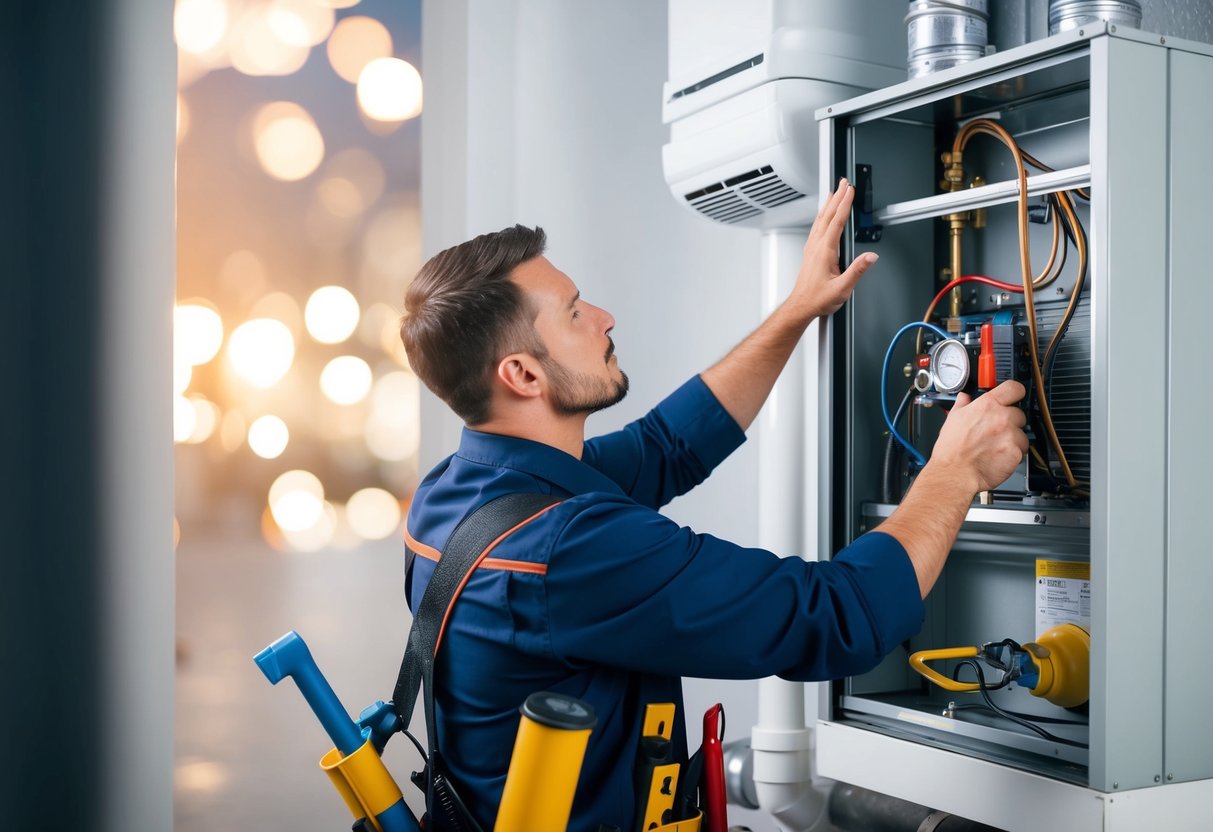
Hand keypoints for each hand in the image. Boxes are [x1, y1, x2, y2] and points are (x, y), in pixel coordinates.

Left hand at [790, 178, 878, 319]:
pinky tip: (824, 215)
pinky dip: (822, 216)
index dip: (844, 203)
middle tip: (843, 182)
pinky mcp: (810, 253)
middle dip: (837, 197)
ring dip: (828, 204)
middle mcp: (816, 246)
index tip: (849, 190)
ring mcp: (811, 249)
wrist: (801, 306)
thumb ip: (857, 271)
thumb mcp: (843, 288)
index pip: (837, 221)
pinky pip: (816, 228)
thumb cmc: (817, 299)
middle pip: (827, 215)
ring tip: (834, 192)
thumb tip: (870, 257)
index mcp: (825, 251)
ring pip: (820, 220)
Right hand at [930, 380, 1029, 492]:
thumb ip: (963, 404)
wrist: (954, 472)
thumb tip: (964, 397)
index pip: (1014, 388)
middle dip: (1011, 422)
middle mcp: (1002, 417)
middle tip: (996, 431)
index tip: (1013, 398)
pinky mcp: (1016, 452)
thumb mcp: (953, 419)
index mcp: (987, 405)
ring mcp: (1010, 435)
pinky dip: (1013, 454)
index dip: (1014, 393)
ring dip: (1013, 440)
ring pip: (1022, 434)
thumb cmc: (951, 449)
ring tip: (996, 447)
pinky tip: (998, 457)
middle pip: (1019, 414)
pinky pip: (1021, 450)